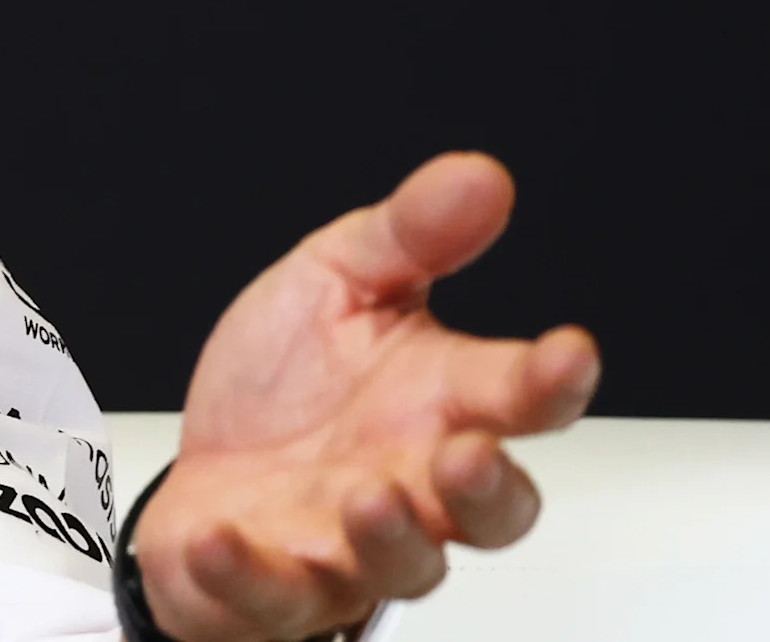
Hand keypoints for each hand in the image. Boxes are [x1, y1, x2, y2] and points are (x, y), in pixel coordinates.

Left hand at [136, 153, 600, 641]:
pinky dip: (249, 571)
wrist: (201, 465)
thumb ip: (411, 236)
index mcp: (441, 402)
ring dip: (391, 536)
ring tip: (367, 497)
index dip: (552, 380)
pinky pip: (275, 593)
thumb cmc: (287, 386)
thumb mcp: (338, 283)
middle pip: (490, 508)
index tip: (568, 355)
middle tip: (468, 454)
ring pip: (406, 564)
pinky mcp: (279, 584)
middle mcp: (413, 481)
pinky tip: (221, 536)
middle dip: (489, 487)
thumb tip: (480, 176)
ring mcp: (352, 544)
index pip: (521, 397)